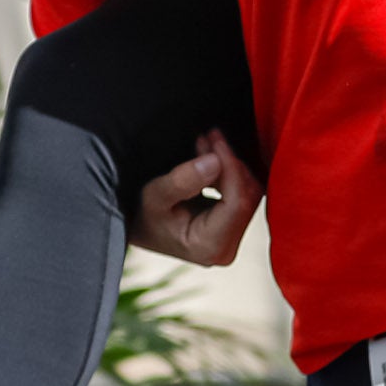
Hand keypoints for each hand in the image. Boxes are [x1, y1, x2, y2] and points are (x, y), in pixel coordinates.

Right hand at [132, 131, 261, 267]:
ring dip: (230, 164)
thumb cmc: (142, 217)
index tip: (216, 141)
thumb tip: (215, 161)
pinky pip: (243, 194)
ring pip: (248, 192)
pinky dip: (230, 172)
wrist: (137, 229)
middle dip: (230, 163)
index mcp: (210, 247)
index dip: (230, 167)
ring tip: (207, 144)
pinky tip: (212, 156)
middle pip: (247, 196)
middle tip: (210, 137)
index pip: (236, 202)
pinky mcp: (233, 228)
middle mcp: (226, 249)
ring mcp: (232, 239)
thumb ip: (183, 180)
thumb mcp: (155, 196)